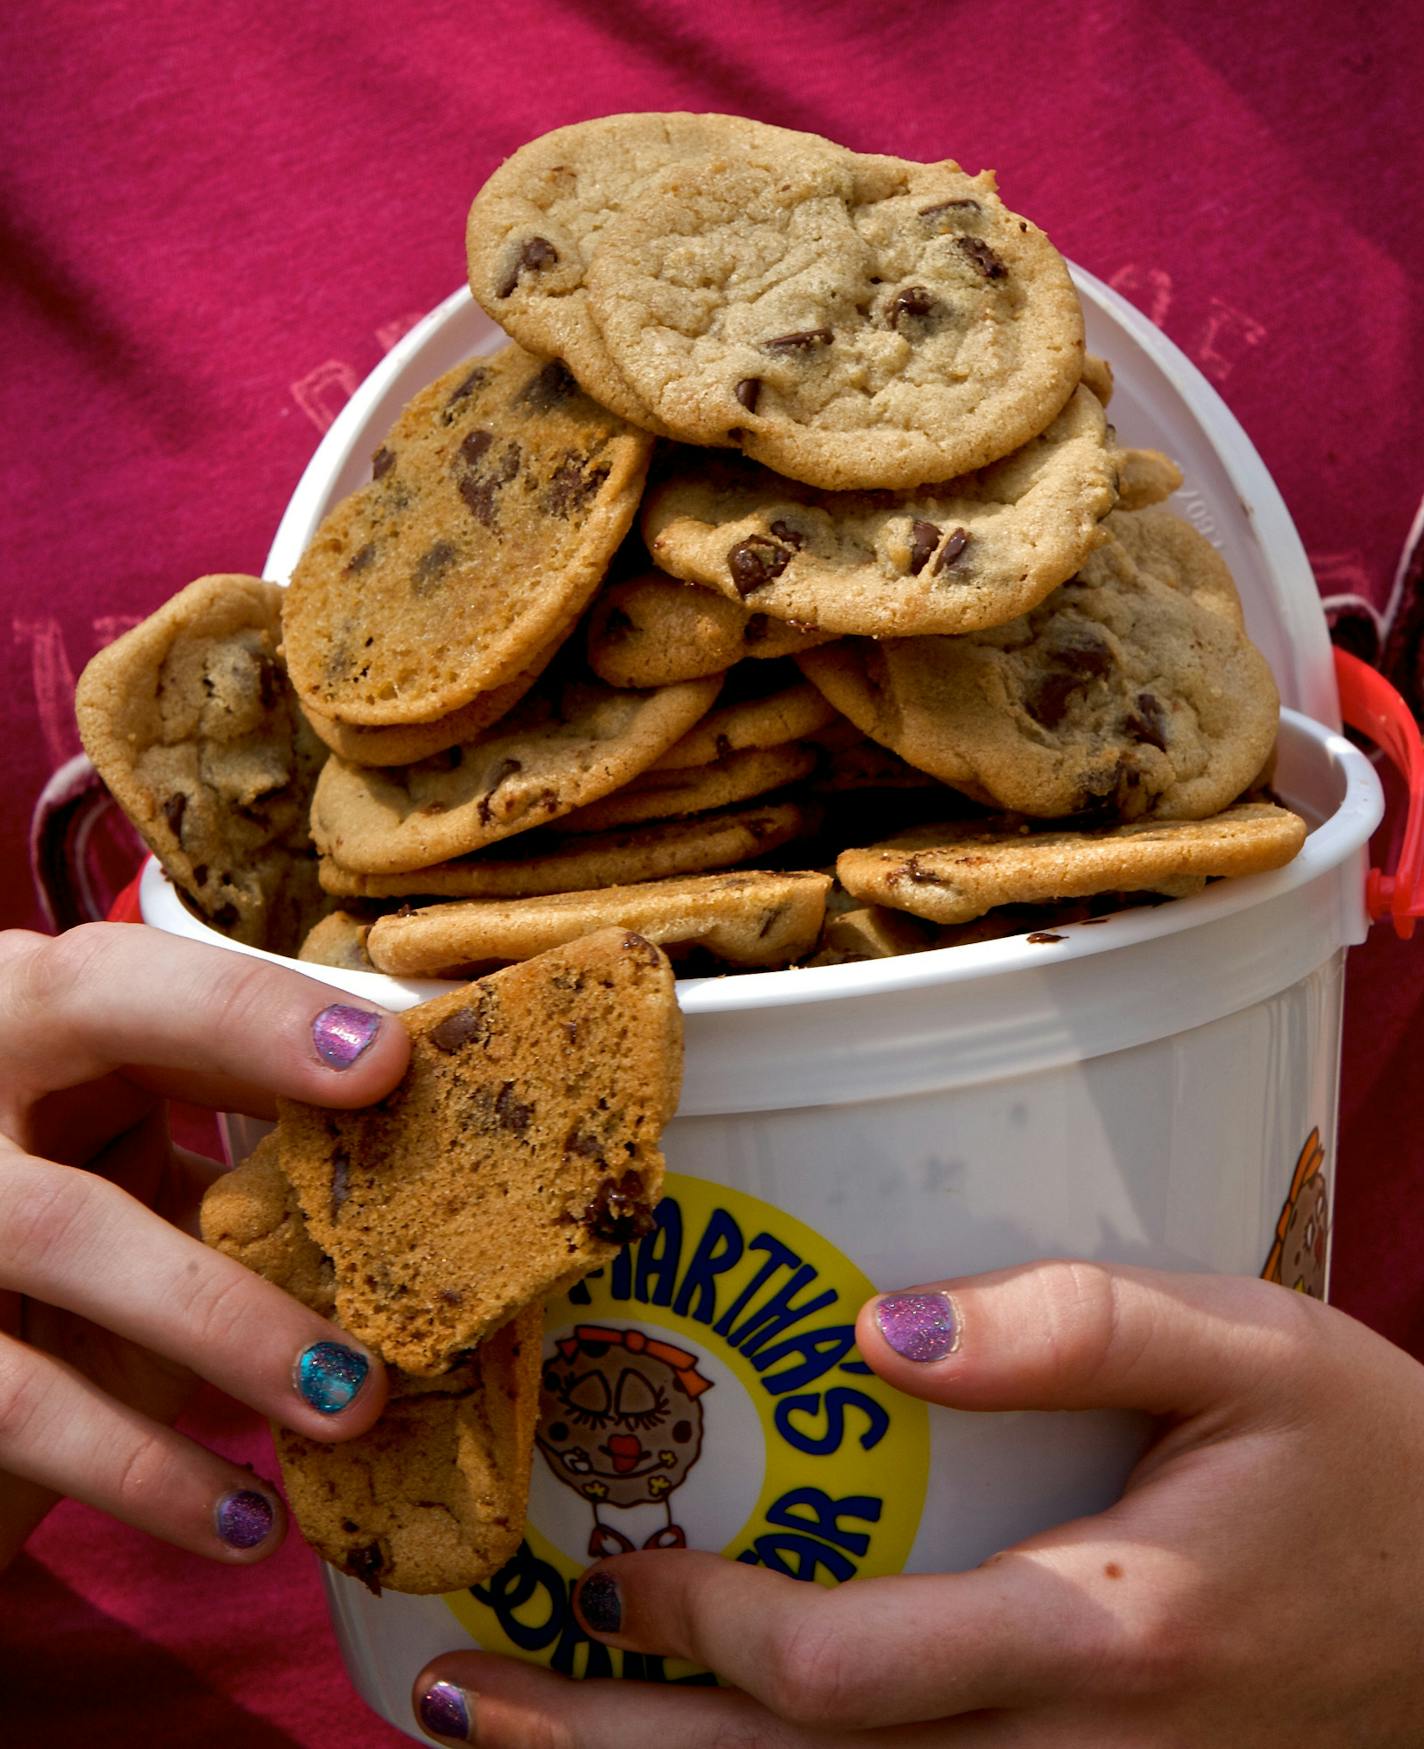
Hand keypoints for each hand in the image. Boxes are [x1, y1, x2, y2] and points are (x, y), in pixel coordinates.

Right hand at [0, 922, 408, 1568]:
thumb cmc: (70, 1238)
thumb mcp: (132, 1163)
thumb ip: (240, 1135)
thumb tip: (440, 1146)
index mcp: (31, 1015)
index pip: (132, 974)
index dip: (254, 1006)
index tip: (386, 1052)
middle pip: (76, 1025)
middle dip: (239, 1066)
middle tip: (382, 1093)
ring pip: (61, 1234)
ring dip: (225, 1321)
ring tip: (353, 1402)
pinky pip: (20, 1404)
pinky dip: (144, 1474)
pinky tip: (247, 1523)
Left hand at [413, 1260, 1423, 1744]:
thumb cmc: (1367, 1472)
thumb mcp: (1252, 1353)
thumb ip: (1073, 1323)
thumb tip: (880, 1329)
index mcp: (1098, 1641)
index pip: (850, 1675)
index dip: (705, 1629)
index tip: (607, 1565)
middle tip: (451, 1692)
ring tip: (496, 1731)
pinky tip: (678, 1734)